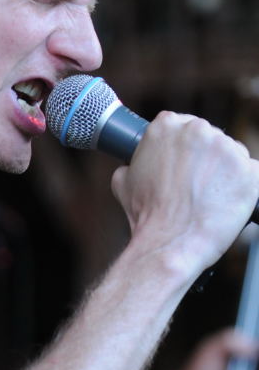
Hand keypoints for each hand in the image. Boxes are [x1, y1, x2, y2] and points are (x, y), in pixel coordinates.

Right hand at [111, 112, 258, 274]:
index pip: (183, 126)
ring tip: (209, 200)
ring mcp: (228, 149)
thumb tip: (133, 167)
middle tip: (195, 187)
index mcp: (167, 126)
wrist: (169, 243)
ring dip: (225, 174)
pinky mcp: (250, 171)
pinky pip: (251, 176)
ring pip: (233, 156)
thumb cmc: (146, 217)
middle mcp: (198, 130)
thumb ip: (132, 165)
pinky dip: (243, 190)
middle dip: (206, 161)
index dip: (184, 150)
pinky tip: (226, 205)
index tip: (184, 166)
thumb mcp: (124, 183)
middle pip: (211, 138)